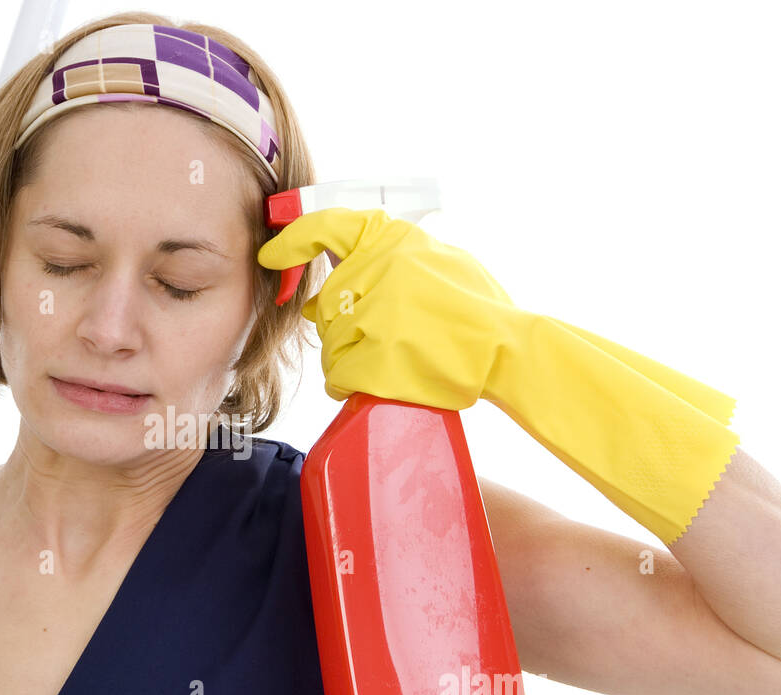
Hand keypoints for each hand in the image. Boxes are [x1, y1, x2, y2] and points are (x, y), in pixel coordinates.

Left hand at [257, 206, 520, 408]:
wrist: (508, 351)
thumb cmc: (477, 310)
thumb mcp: (437, 261)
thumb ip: (387, 265)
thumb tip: (330, 287)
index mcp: (392, 240)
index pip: (326, 227)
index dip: (294, 240)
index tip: (272, 254)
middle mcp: (375, 272)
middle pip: (329, 303)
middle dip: (347, 323)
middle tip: (387, 335)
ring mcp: (370, 317)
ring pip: (332, 341)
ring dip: (354, 355)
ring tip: (400, 358)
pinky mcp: (369, 360)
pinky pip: (338, 374)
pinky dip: (354, 381)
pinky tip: (387, 379)